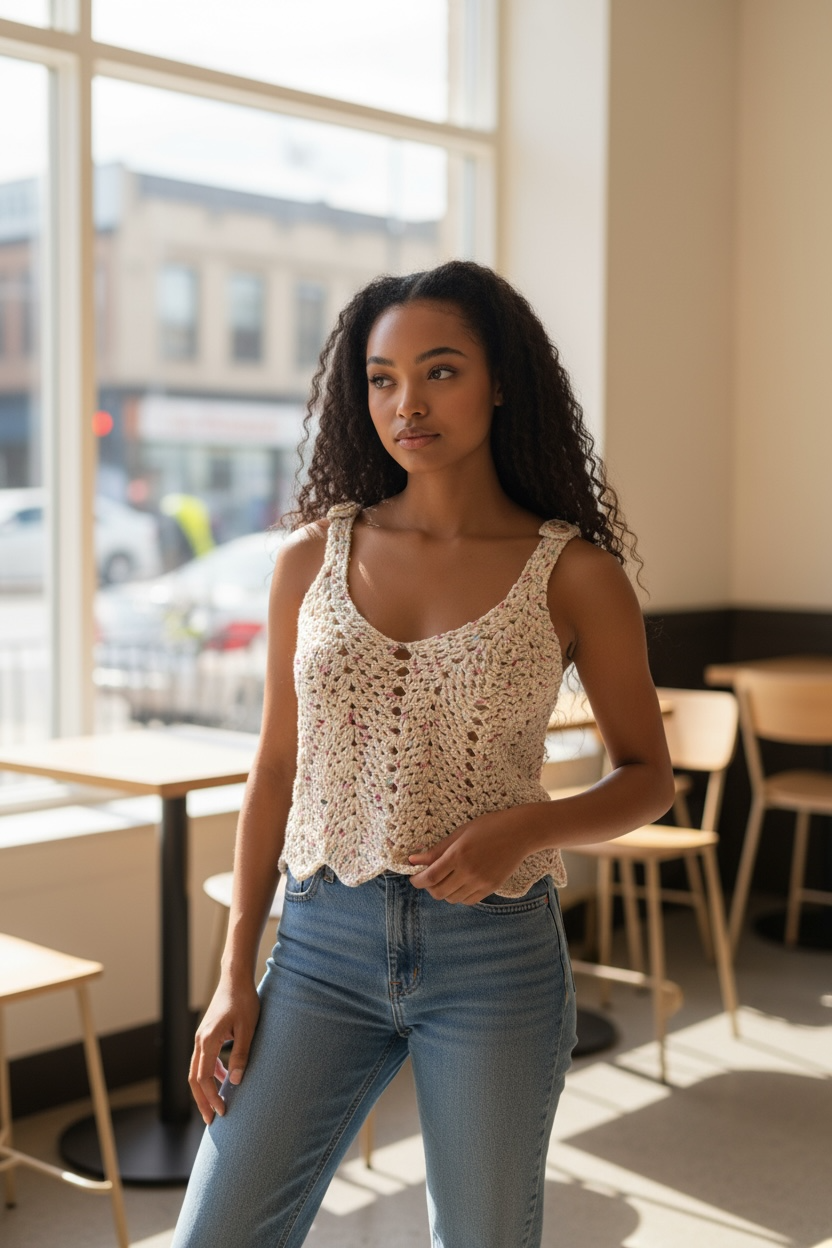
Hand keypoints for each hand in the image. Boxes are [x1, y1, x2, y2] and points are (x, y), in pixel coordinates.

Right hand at [188, 975, 259, 1124]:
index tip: (223, 1112)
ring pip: (196, 1071)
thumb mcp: (247, 1028)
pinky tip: (224, 1079)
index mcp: (208, 1039)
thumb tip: (236, 1081)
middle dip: (202, 1101)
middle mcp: (200, 1040)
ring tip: (216, 1106)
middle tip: (212, 1121)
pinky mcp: (206, 1034)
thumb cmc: (244, 1001)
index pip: (203, 1078)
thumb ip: (241, 1054)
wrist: (236, 979)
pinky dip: (210, 1074)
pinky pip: (203, 1060)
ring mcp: (201, 1037)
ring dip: (204, 1090)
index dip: (212, 1097)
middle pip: (194, 1078)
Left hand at [407, 810, 530, 904]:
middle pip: (438, 892)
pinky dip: (459, 895)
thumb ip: (436, 850)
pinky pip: (468, 900)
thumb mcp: (459, 833)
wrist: (520, 832)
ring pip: (452, 899)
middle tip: (427, 877)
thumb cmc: (489, 827)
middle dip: (428, 887)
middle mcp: (468, 872)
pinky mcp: (491, 888)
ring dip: (443, 891)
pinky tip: (460, 883)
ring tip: (445, 878)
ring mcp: (481, 882)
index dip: (417, 880)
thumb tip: (413, 860)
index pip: (429, 877)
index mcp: (458, 855)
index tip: (413, 876)